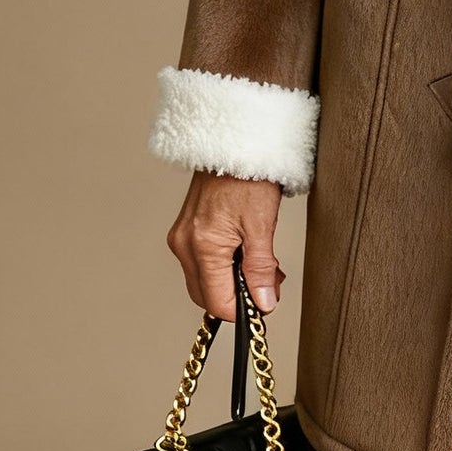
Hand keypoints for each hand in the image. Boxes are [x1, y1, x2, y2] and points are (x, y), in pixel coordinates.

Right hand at [167, 170, 285, 320]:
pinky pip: (201, 262)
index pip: (217, 303)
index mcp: (202, 246)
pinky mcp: (185, 230)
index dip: (243, 310)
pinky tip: (245, 250)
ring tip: (261, 262)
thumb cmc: (249, 175)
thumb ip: (261, 268)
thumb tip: (263, 303)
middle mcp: (184, 245)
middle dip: (237, 296)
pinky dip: (223, 265)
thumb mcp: (263, 223)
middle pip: (207, 295)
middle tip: (269, 280)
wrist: (235, 140)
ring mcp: (182, 237)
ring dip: (231, 281)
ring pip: (204, 280)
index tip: (266, 301)